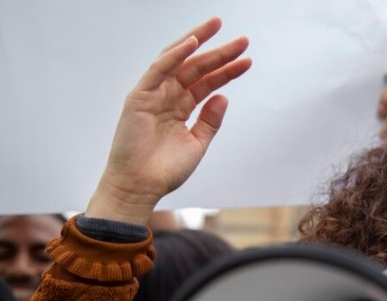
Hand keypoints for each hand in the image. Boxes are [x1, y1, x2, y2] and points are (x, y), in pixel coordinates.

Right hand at [86, 18, 251, 224]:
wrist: (141, 187)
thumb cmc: (164, 170)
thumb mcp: (197, 144)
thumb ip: (210, 121)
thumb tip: (223, 96)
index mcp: (181, 107)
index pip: (207, 83)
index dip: (227, 70)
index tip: (247, 60)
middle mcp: (167, 97)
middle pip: (196, 67)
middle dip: (220, 52)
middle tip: (243, 40)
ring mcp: (153, 94)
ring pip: (178, 61)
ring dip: (198, 42)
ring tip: (218, 27)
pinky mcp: (139, 97)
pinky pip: (158, 70)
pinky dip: (174, 55)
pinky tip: (192, 43)